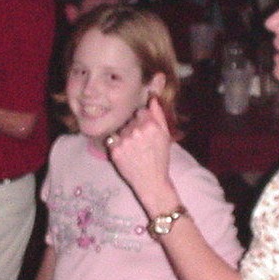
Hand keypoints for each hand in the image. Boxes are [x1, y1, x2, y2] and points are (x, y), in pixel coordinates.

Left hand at [107, 97, 175, 213]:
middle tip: (141, 144)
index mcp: (151, 125)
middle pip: (130, 121)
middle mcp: (136, 131)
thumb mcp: (165, 136)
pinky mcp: (114, 150)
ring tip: (134, 150)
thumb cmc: (160, 158)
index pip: (140, 112)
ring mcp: (124, 140)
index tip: (146, 131)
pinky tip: (126, 153)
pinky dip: (117, 145)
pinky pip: (113, 139)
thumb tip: (152, 98)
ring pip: (121, 129)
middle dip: (134, 128)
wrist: (151, 181)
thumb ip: (159, 115)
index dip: (143, 121)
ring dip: (125, 136)